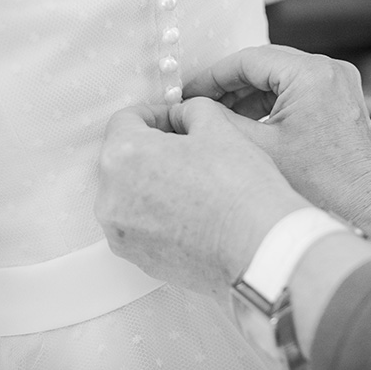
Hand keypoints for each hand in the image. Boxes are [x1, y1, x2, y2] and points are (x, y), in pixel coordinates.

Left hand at [95, 97, 309, 297]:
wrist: (259, 248)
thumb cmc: (239, 189)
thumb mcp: (218, 128)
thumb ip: (190, 111)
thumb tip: (181, 117)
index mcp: (124, 155)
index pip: (125, 120)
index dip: (154, 113)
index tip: (174, 120)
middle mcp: (111, 197)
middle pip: (124, 158)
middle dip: (152, 149)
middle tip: (189, 150)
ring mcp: (121, 233)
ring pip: (129, 194)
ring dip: (153, 183)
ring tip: (194, 184)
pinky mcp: (137, 258)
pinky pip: (139, 226)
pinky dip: (158, 216)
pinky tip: (192, 213)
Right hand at [184, 45, 370, 225]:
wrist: (369, 207)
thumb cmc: (323, 186)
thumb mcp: (259, 149)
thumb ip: (220, 121)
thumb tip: (193, 107)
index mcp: (310, 74)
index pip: (247, 60)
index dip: (212, 77)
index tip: (188, 92)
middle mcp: (329, 69)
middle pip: (263, 64)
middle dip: (229, 85)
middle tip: (199, 104)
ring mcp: (338, 81)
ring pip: (279, 76)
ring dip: (248, 94)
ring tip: (219, 116)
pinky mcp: (340, 96)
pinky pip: (296, 88)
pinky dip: (270, 102)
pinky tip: (248, 122)